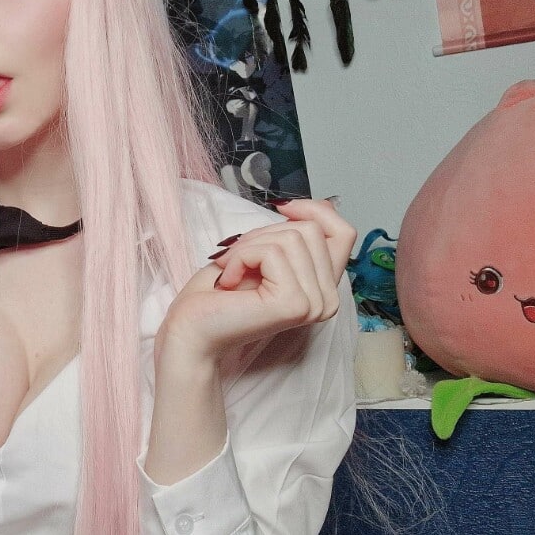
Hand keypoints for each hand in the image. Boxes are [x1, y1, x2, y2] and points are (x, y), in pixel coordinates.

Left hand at [157, 198, 355, 367]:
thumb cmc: (218, 295)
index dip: (316, 210)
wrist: (191, 330)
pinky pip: (272, 252)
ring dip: (249, 246)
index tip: (283, 208)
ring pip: (292, 237)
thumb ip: (294, 236)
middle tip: (237, 259)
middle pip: (311, 230)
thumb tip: (319, 204)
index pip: (343, 233)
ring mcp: (314, 304)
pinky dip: (241, 257)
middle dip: (264, 233)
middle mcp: (326, 300)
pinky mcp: (295, 303)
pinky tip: (230, 282)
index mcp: (322, 287)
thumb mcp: (262, 252)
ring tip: (232, 272)